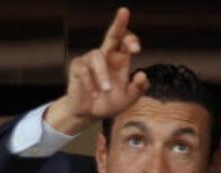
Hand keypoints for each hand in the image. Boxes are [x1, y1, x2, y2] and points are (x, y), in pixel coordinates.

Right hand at [45, 7, 149, 134]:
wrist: (90, 114)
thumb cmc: (109, 103)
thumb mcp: (128, 99)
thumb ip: (138, 89)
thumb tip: (142, 75)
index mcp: (120, 61)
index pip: (126, 43)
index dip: (131, 40)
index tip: (136, 49)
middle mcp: (106, 56)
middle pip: (112, 35)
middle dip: (119, 23)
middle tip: (124, 11)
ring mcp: (91, 60)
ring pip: (97, 56)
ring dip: (103, 75)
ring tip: (106, 91)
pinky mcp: (78, 67)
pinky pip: (83, 69)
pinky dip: (89, 83)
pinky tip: (94, 94)